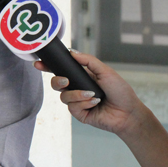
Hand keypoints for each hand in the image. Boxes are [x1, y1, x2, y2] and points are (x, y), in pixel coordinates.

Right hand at [34, 51, 148, 137]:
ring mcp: (77, 102)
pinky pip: (72, 107)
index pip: (62, 70)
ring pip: (63, 96)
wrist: (128, 112)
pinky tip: (95, 104)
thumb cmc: (120, 91)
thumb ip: (88, 61)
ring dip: (77, 95)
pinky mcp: (79, 114)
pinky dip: (83, 103)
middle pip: (56, 83)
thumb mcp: (105, 71)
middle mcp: (77, 88)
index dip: (48, 67)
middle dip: (57, 81)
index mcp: (82, 76)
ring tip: (92, 95)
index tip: (39, 63)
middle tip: (66, 81)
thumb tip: (72, 52)